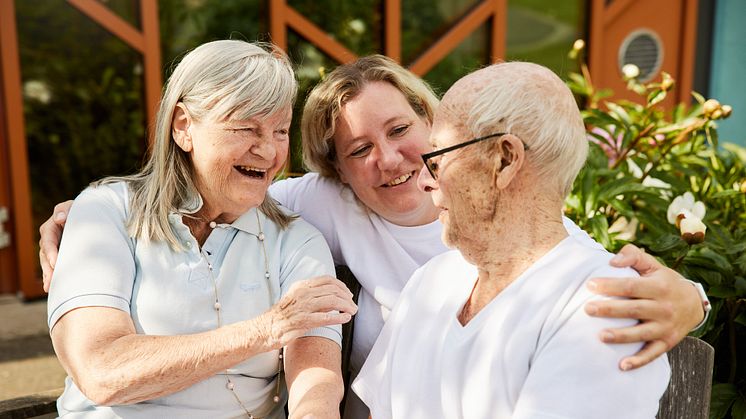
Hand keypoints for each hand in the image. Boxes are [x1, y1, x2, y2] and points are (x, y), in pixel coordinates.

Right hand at [39, 200, 73, 291]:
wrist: (86, 216)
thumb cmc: (79, 210)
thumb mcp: (73, 206)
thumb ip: (65, 209)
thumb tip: (60, 218)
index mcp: (50, 228)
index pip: (48, 241)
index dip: (51, 252)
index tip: (55, 262)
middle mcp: (48, 240)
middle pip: (45, 256)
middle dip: (48, 268)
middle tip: (52, 280)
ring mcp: (52, 249)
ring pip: (47, 264)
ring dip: (49, 275)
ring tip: (50, 287)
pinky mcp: (58, 256)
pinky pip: (53, 267)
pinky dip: (52, 276)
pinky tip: (51, 288)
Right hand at [260, 275, 356, 348]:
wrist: (265, 328)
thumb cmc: (282, 316)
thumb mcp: (298, 300)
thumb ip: (315, 298)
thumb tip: (335, 300)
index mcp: (301, 286)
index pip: (327, 280)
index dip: (341, 286)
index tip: (348, 294)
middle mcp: (303, 293)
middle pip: (332, 289)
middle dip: (347, 297)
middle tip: (353, 306)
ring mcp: (302, 306)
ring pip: (332, 301)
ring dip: (346, 306)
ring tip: (352, 312)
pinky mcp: (302, 321)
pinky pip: (325, 318)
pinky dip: (338, 317)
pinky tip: (345, 319)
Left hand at [584, 244, 703, 370]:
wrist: (695, 304)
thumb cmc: (664, 281)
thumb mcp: (653, 265)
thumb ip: (633, 256)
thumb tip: (612, 261)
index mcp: (659, 287)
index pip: (631, 286)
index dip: (611, 285)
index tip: (590, 285)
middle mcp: (664, 308)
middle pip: (634, 309)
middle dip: (610, 310)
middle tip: (587, 309)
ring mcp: (666, 327)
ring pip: (641, 334)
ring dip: (621, 336)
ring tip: (600, 336)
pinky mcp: (667, 342)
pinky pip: (652, 354)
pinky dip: (638, 361)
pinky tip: (622, 365)